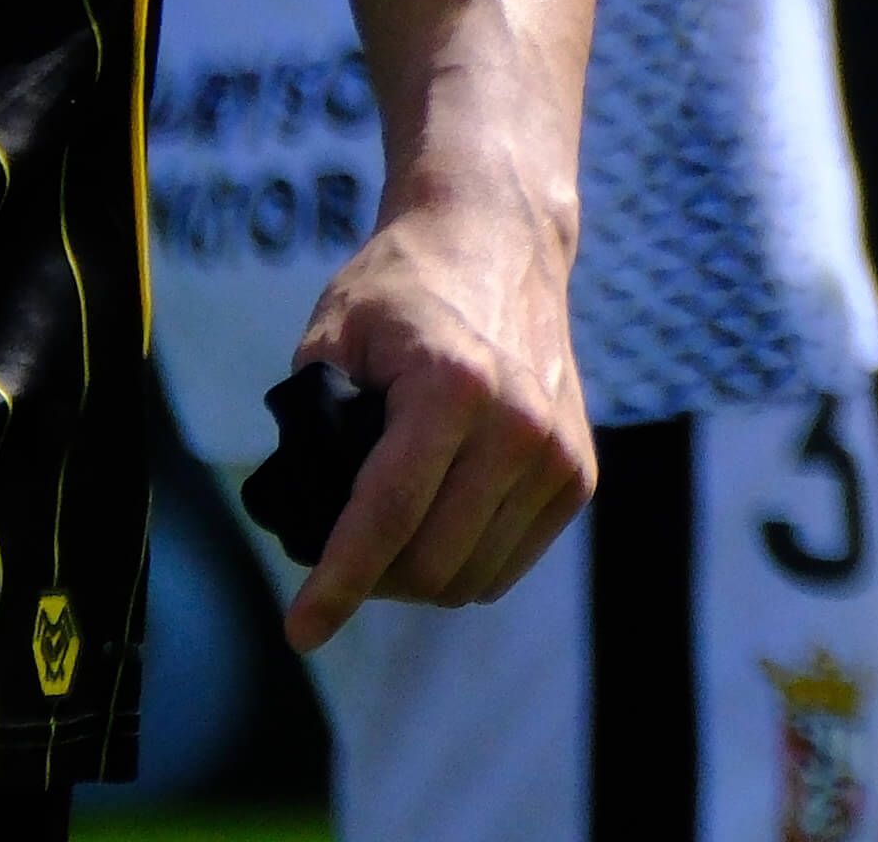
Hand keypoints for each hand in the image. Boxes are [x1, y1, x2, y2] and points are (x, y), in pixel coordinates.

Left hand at [281, 186, 593, 648]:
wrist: (500, 243)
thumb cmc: (401, 291)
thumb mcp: (331, 340)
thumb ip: (311, 428)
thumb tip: (307, 521)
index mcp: (453, 386)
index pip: (384, 516)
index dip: (335, 585)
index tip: (299, 634)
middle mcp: (520, 423)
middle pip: (429, 563)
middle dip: (370, 580)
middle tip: (338, 550)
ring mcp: (558, 451)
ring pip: (470, 578)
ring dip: (416, 576)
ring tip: (389, 531)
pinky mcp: (578, 471)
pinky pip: (507, 564)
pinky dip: (463, 561)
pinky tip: (440, 518)